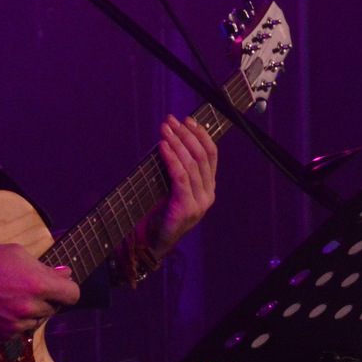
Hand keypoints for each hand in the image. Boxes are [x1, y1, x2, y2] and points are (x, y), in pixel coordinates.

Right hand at [0, 244, 79, 341]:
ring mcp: (16, 325)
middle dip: (47, 299)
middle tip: (27, 288)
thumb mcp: (18, 254)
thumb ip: (45, 268)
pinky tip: (1, 308)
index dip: (68, 290)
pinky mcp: (3, 335)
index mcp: (38, 285)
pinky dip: (16, 323)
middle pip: (54, 309)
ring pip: (37, 322)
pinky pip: (20, 332)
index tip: (60, 287)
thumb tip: (66, 274)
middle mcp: (30, 308)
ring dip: (31, 313)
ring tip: (11, 298)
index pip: (73, 295)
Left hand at [143, 114, 218, 255]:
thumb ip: (177, 168)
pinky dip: (171, 158)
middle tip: (171, 121)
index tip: (187, 120)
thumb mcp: (171, 186)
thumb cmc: (158, 212)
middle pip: (202, 156)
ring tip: (165, 129)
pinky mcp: (186, 208)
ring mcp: (199, 202)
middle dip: (186, 135)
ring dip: (177, 143)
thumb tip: (170, 137)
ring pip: (192, 164)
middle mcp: (208, 194)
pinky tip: (162, 146)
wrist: (151, 242)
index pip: (211, 155)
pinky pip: (180, 177)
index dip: (200, 135)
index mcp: (208, 188)